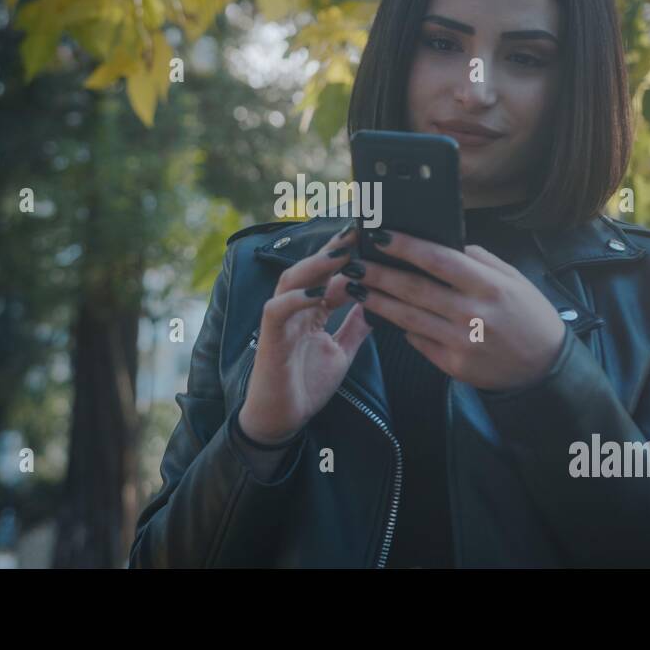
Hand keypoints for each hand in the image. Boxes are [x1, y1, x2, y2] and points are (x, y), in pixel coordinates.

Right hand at [238, 225, 372, 443]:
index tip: (372, 238)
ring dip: (316, 265)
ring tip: (342, 253)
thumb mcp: (341, 352)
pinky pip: (277, 310)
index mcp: (311, 309)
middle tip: (360, 230)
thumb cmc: (306, 384)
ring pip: (292, 280)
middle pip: (311, 268)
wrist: (282, 419)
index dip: (348, 255)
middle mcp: (294, 308)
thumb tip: (378, 301)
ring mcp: (280, 320)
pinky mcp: (270, 337)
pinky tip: (317, 293)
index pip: (329, 274)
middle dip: (334, 248)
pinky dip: (296, 299)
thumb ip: (355, 326)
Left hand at [353, 229, 565, 391]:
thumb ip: (479, 260)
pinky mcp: (453, 366)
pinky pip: (418, 341)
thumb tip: (442, 243)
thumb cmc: (529, 316)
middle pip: (414, 289)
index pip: (438, 260)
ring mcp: (461, 342)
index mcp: (489, 286)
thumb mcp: (513, 279)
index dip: (405, 247)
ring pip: (408, 317)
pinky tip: (381, 315)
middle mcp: (473, 314)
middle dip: (378, 274)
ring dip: (377, 302)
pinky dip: (399, 326)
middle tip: (353, 264)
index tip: (380, 236)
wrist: (544, 368)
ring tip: (355, 288)